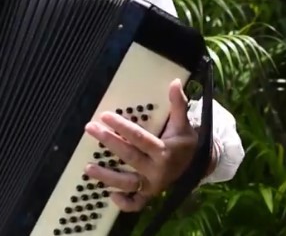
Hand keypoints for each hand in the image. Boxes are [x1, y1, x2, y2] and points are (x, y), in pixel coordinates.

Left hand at [84, 78, 197, 211]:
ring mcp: (153, 185)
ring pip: (128, 183)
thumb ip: (178, 104)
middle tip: (90, 129)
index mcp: (164, 151)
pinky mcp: (150, 194)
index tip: (105, 116)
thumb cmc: (184, 141)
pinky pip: (137, 203)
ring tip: (88, 168)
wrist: (197, 165)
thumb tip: (175, 82)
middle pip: (129, 157)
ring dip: (107, 177)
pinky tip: (110, 196)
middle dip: (109, 142)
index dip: (122, 127)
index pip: (139, 138)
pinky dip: (125, 203)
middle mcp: (158, 170)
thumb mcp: (183, 123)